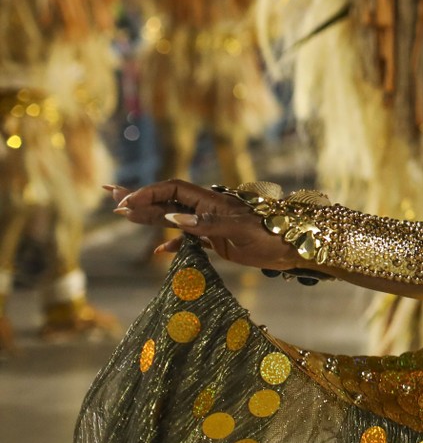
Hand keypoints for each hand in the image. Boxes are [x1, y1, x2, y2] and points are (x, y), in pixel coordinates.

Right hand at [107, 181, 301, 269]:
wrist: (292, 248)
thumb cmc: (270, 235)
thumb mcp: (240, 229)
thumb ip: (206, 225)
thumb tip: (173, 220)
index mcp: (211, 200)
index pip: (173, 190)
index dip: (149, 193)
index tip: (126, 202)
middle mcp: (207, 209)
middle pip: (167, 199)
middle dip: (140, 198)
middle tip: (110, 195)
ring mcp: (211, 224)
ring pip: (174, 218)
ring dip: (149, 217)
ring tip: (123, 214)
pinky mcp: (217, 240)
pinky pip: (188, 239)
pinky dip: (173, 243)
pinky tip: (160, 252)